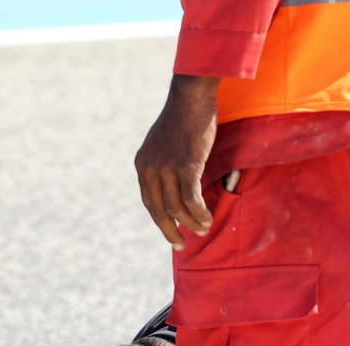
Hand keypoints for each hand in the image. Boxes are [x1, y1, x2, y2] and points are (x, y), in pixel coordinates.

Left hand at [134, 74, 220, 249]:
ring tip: (203, 228)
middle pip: (159, 211)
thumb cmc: (183, 118)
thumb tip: (173, 184)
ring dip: (191, 222)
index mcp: (142, 165)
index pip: (149, 201)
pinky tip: (207, 218)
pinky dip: (199, 212)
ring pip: (177, 208)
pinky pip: (191, 198)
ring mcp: (167, 168)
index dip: (160, 220)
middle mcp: (150, 169)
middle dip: (171, 230)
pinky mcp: (186, 166)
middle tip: (181, 244)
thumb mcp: (164, 143)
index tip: (171, 231)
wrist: (191, 96)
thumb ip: (163, 164)